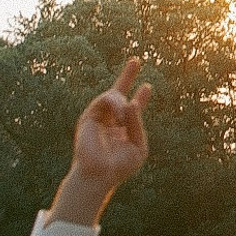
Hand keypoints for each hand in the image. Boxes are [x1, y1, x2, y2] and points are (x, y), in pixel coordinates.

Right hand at [74, 58, 152, 186]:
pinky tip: (119, 118)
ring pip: (114, 96)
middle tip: (136, 60)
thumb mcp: (138, 145)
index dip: (140, 97)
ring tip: (123, 121)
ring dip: (123, 106)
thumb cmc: (119, 166)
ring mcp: (99, 117)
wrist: (100, 175)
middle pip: (118, 93)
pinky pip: (105, 100)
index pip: (132, 109)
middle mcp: (111, 120)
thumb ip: (137, 123)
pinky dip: (116, 106)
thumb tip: (131, 102)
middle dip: (127, 76)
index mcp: (123, 129)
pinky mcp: (89, 116)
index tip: (147, 86)